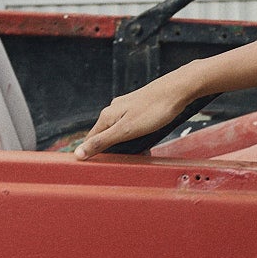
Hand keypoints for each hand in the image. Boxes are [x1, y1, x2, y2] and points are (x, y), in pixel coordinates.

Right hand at [74, 72, 198, 159]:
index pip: (91, 139)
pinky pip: (132, 126)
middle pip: (105, 135)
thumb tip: (78, 153)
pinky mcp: (139, 107)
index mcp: (107, 116)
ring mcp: (126, 107)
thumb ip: (102, 142)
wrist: (177, 90)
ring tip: (143, 151)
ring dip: (128, 144)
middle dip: (114, 151)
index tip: (99, 167)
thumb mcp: (126, 131)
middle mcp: (114, 110)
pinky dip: (137, 136)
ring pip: (120, 131)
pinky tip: (148, 138)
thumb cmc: (154, 110)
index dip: (93, 154)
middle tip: (129, 161)